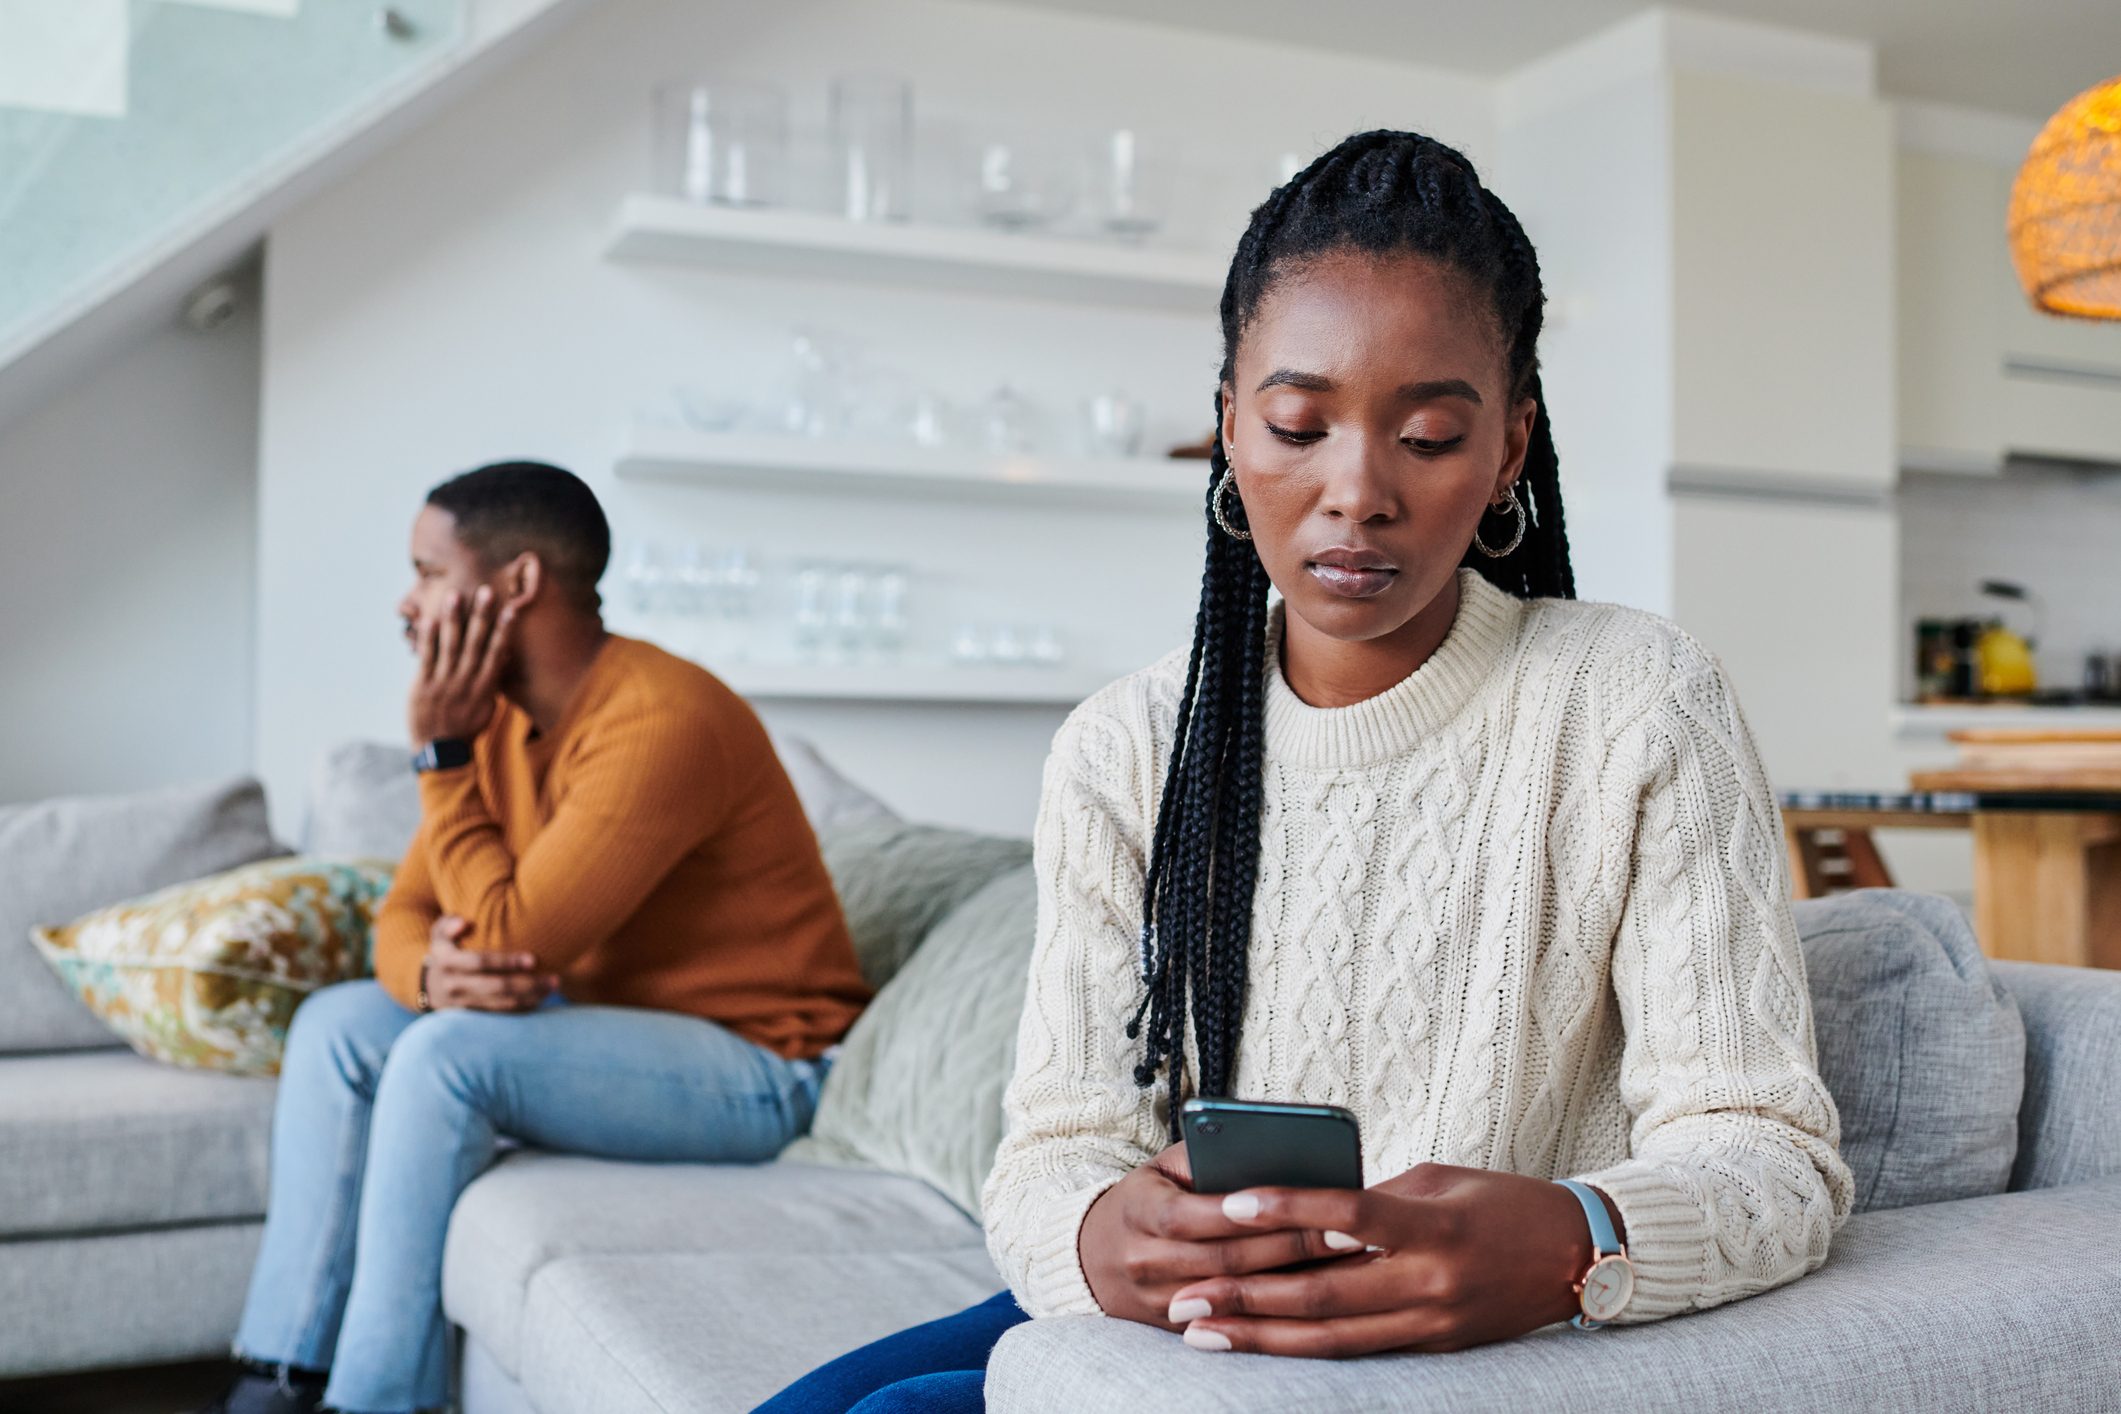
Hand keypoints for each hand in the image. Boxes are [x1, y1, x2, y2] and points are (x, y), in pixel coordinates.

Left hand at [408, 586, 514, 743]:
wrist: (440, 752)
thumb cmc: (467, 727)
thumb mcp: (488, 707)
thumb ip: (494, 681)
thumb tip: (504, 655)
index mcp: (485, 688)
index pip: (497, 653)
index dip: (504, 630)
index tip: (511, 609)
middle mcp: (466, 683)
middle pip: (476, 645)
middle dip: (481, 617)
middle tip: (486, 591)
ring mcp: (444, 684)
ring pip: (450, 647)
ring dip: (453, 620)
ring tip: (455, 596)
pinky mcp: (422, 687)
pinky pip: (426, 659)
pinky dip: (428, 639)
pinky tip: (429, 620)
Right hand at [420, 915, 557, 1012]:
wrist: (428, 986)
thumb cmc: (445, 949)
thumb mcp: (439, 932)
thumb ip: (449, 923)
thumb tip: (463, 922)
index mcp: (446, 961)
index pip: (480, 962)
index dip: (506, 962)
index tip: (533, 960)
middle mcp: (453, 985)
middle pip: (495, 987)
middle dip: (526, 984)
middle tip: (554, 979)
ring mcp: (462, 1004)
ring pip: (500, 1004)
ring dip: (529, 998)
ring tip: (552, 988)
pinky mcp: (471, 1017)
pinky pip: (500, 1015)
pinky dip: (521, 1009)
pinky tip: (541, 1000)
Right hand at [1077, 1143, 1359, 1328]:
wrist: (1096, 1259)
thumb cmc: (1150, 1198)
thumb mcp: (1165, 1168)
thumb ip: (1208, 1157)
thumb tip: (1272, 1148)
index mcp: (1140, 1212)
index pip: (1194, 1215)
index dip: (1245, 1211)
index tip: (1299, 1198)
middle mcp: (1145, 1262)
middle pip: (1226, 1259)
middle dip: (1291, 1246)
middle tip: (1349, 1231)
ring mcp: (1161, 1303)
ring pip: (1237, 1296)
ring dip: (1294, 1280)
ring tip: (1346, 1260)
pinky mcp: (1180, 1332)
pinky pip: (1237, 1322)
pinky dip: (1281, 1309)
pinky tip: (1323, 1293)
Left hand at [1164, 1162, 1611, 1356]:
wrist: (1581, 1257)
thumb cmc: (1505, 1202)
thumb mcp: (1438, 1180)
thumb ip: (1374, 1198)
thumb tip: (1306, 1209)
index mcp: (1434, 1227)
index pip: (1350, 1216)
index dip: (1289, 1209)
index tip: (1232, 1201)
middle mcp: (1431, 1284)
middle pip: (1324, 1293)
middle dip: (1247, 1296)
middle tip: (1184, 1295)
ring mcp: (1432, 1324)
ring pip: (1330, 1337)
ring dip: (1259, 1336)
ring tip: (1200, 1331)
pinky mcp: (1434, 1348)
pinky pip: (1357, 1352)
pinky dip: (1302, 1348)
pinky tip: (1258, 1343)